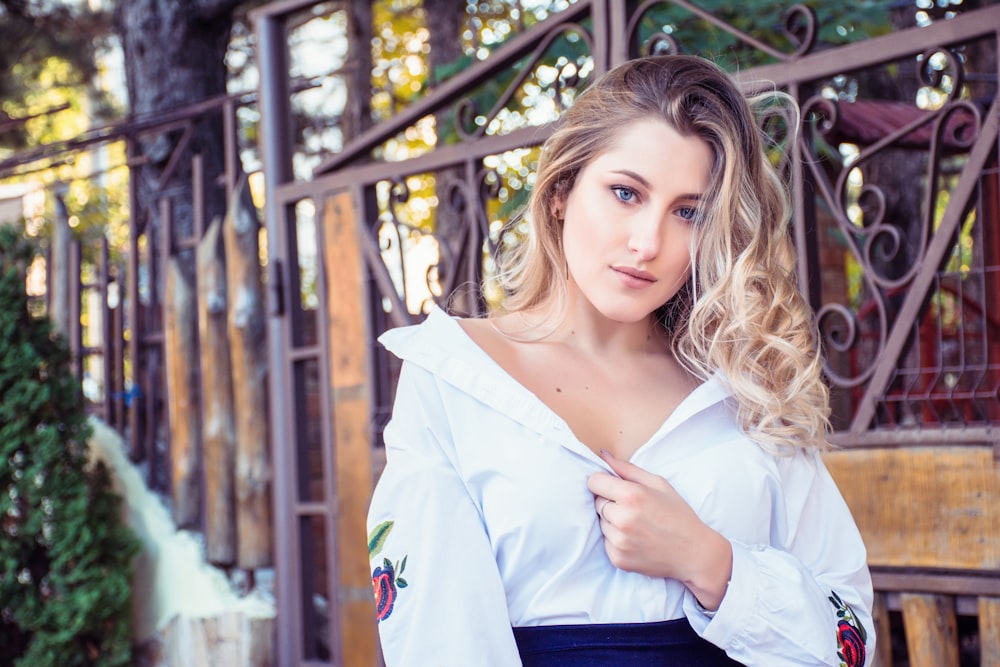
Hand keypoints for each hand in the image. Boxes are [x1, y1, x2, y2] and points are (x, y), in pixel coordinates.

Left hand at [587, 448, 732, 610]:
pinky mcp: (617, 558)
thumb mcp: (658, 484)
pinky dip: (617, 539)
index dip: (604, 482)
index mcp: (631, 496)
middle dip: (610, 502)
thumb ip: (627, 468)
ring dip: (613, 521)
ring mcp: (619, 541)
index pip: (594, 482)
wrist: (693, 553)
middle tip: (633, 508)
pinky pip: (606, 542)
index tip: (614, 487)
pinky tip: (636, 539)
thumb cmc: (678, 514)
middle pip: (597, 502)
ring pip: (601, 523)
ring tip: (637, 525)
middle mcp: (622, 519)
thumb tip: (602, 455)